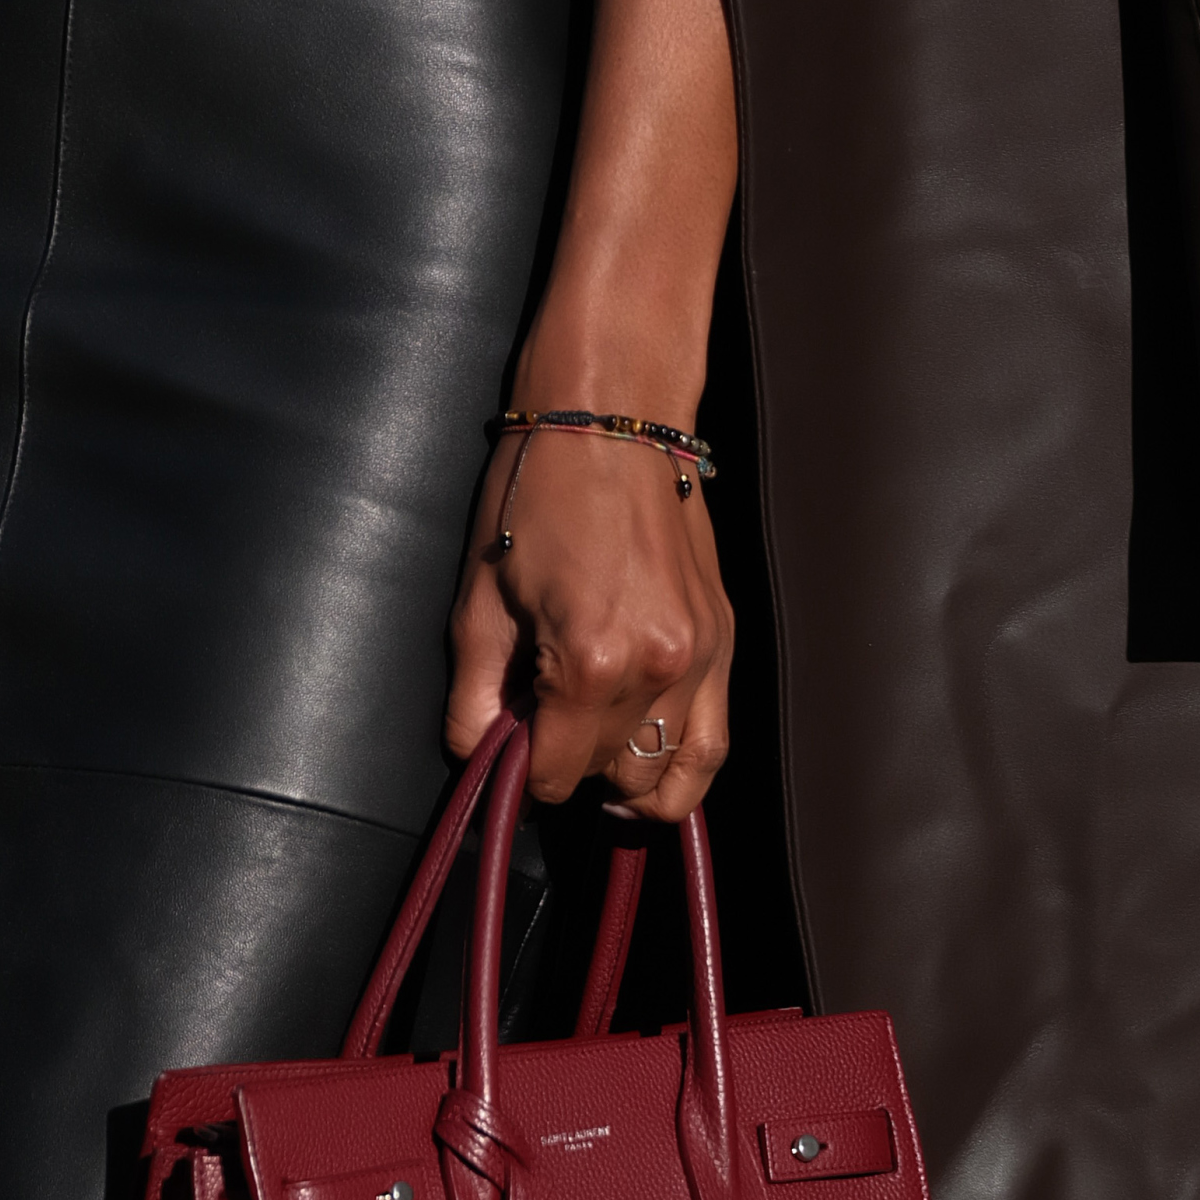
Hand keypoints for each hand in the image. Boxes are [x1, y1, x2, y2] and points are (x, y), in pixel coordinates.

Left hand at [444, 406, 733, 821]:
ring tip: (595, 758)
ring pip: (671, 774)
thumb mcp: (477, 604)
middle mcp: (657, 668)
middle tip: (545, 730)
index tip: (511, 744)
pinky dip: (684, 768)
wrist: (609, 423)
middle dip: (573, 769)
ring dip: (627, 776)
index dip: (524, 773)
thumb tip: (479, 758)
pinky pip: (714, 740)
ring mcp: (701, 658)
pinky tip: (650, 768)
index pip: (557, 775)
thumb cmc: (533, 499)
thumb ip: (475, 699)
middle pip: (613, 776)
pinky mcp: (724, 641)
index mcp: (588, 661)